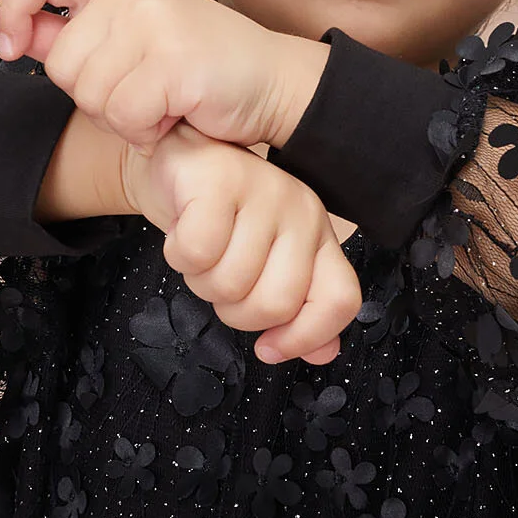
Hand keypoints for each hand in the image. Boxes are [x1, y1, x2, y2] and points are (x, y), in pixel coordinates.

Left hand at [0, 0, 326, 152]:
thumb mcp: (138, 42)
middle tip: (144, 94)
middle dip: (94, 98)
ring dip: (124, 121)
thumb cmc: (205, 70)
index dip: (13, 7)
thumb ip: (83, 39)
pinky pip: (124, 117)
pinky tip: (177, 116)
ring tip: (165, 103)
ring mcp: (154, 23)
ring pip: (90, 97)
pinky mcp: (173, 61)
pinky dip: (146, 133)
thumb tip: (20, 37)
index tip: (10, 46)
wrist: (276, 83)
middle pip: (61, 65)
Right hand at [121, 121, 362, 363]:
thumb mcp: (265, 267)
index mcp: (318, 237)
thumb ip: (297, 310)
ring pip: (230, 283)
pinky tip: (181, 235)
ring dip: (201, 282)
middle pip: (275, 304)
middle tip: (219, 281)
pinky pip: (197, 252)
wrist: (177, 163)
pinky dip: (179, 256)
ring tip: (200, 255)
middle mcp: (301, 212)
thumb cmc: (220, 222)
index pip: (340, 299)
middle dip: (234, 311)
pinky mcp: (217, 180)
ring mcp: (263, 192)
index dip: (305, 336)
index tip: (268, 349)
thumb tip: (323, 354)